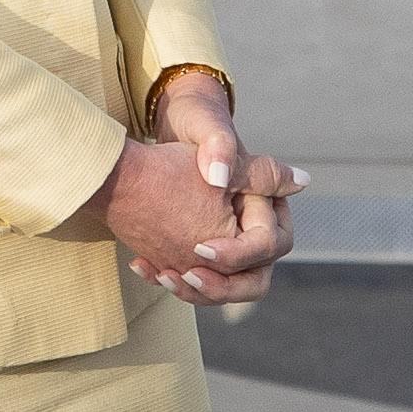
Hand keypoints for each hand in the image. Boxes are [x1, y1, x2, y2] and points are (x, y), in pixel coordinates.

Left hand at [104, 76, 303, 305]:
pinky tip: (142, 266)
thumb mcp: (207, 129)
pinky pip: (197, 278)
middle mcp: (251, 227)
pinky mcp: (202, 248)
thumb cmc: (195, 120)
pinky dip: (173, 279)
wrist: (168, 127)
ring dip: (195, 290)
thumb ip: (222, 148)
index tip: (201, 247)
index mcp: (266, 202)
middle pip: (253, 279)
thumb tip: (222, 176)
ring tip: (163, 277)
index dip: (239, 253)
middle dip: (222, 286)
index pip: (270, 244)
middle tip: (187, 276)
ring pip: (225, 286)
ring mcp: (228, 242)